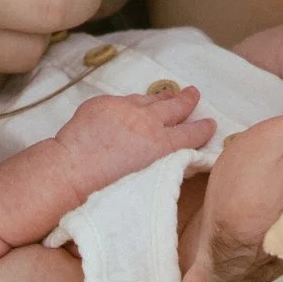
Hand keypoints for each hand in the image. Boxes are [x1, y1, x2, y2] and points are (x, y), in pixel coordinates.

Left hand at [53, 85, 216, 194]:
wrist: (71, 169)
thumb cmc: (106, 188)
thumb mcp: (144, 180)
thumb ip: (160, 164)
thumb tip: (164, 157)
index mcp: (161, 145)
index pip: (190, 134)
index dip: (203, 129)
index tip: (211, 123)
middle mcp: (147, 122)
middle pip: (174, 108)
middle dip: (186, 101)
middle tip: (195, 93)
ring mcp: (124, 108)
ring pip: (148, 99)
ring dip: (161, 98)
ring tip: (170, 94)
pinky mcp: (103, 103)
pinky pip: (122, 100)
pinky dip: (131, 103)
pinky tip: (132, 104)